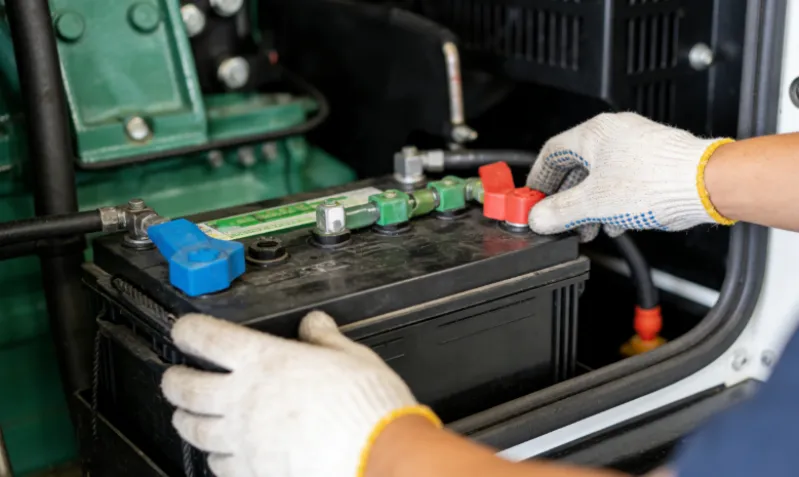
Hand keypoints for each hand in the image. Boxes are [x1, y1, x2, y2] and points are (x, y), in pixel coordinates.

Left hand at [161, 312, 440, 476]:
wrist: (374, 457)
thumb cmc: (366, 408)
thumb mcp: (352, 356)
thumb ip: (326, 339)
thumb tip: (316, 323)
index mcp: (265, 361)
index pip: (207, 337)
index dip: (187, 330)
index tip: (183, 329)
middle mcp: (244, 398)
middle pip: (186, 387)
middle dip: (173, 380)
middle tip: (173, 377)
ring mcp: (243, 438)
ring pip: (194, 430)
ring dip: (185, 420)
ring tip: (184, 417)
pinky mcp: (251, 471)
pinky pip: (218, 465)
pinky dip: (215, 458)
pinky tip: (219, 455)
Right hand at [526, 112, 733, 241]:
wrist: (706, 185)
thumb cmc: (656, 181)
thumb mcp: (594, 203)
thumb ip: (560, 212)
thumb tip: (539, 218)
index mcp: (594, 133)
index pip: (552, 153)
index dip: (538, 179)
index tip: (531, 199)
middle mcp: (615, 133)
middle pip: (576, 166)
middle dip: (565, 198)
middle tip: (556, 219)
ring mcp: (637, 145)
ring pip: (600, 176)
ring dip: (588, 205)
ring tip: (587, 228)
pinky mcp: (654, 160)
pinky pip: (622, 180)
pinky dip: (611, 201)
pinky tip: (614, 222)